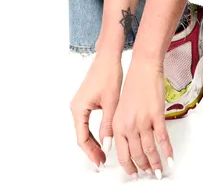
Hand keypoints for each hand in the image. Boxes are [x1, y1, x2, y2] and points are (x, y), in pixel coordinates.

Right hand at [70, 52, 122, 167]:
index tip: (100, 161)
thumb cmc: (109, 75)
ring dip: (93, 140)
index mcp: (79, 109)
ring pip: (84, 128)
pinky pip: (86, 120)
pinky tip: (103, 137)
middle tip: (102, 161)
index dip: (91, 152)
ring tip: (104, 152)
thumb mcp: (111, 103)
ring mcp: (79, 103)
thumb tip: (107, 145)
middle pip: (81, 134)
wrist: (108, 56)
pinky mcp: (85, 100)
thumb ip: (107, 125)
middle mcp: (75, 107)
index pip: (82, 138)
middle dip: (91, 149)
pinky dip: (93, 130)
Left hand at [112, 55, 173, 178]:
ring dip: (155, 163)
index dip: (129, 167)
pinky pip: (163, 138)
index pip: (122, 154)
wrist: (143, 68)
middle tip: (148, 174)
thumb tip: (128, 144)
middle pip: (137, 155)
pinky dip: (167, 151)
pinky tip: (170, 158)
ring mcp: (144, 121)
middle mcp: (129, 125)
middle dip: (143, 167)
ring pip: (150, 150)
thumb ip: (122, 127)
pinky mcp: (157, 115)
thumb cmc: (133, 84)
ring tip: (159, 171)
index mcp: (118, 125)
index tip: (134, 173)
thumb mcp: (121, 108)